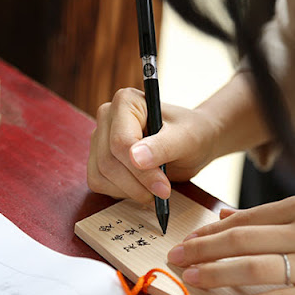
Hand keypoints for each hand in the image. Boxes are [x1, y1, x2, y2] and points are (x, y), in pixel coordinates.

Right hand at [87, 88, 220, 203]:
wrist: (195, 142)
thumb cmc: (193, 134)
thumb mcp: (186, 139)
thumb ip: (163, 147)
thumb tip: (135, 158)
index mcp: (126, 102)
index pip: (121, 142)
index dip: (141, 171)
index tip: (163, 188)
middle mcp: (108, 117)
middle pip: (108, 161)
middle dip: (137, 184)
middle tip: (163, 193)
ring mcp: (100, 138)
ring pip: (100, 175)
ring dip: (130, 191)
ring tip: (155, 190)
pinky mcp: (99, 158)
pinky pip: (99, 182)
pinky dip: (121, 193)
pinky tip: (142, 188)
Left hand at [167, 196, 294, 294]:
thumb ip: (271, 216)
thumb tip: (226, 217)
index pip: (245, 219)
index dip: (210, 232)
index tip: (187, 241)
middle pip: (242, 240)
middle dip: (203, 250)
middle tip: (176, 258)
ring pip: (255, 268)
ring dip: (217, 274)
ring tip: (192, 279)